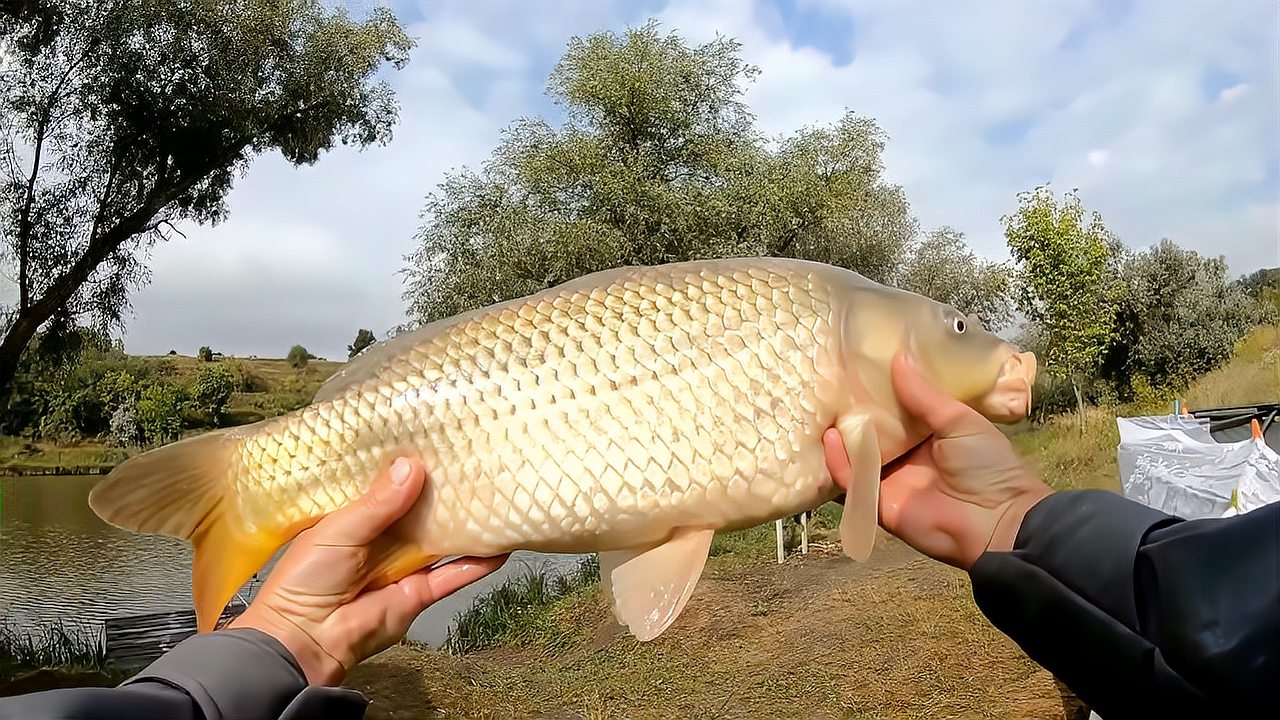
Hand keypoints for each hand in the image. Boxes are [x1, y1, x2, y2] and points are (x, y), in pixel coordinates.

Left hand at [229, 457, 507, 684]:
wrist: (305, 640)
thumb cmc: (306, 580)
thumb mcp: (338, 529)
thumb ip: (378, 503)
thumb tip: (412, 466)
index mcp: (355, 518)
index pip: (387, 486)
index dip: (408, 467)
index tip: (435, 441)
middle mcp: (383, 540)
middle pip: (421, 511)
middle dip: (443, 491)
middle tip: (476, 462)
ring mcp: (403, 566)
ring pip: (442, 540)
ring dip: (465, 524)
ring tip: (496, 498)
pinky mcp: (419, 593)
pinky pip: (452, 576)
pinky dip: (476, 564)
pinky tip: (499, 548)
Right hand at [824, 352, 1052, 569]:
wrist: (997, 520)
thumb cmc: (987, 465)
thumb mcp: (959, 421)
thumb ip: (925, 395)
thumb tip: (898, 357)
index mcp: (928, 436)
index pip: (895, 412)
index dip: (877, 394)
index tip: (857, 369)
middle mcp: (907, 458)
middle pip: (871, 435)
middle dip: (852, 415)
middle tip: (829, 386)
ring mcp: (892, 482)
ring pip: (857, 458)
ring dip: (841, 438)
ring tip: (824, 410)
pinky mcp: (880, 505)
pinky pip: (854, 485)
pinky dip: (839, 464)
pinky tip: (829, 440)